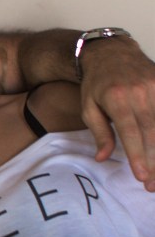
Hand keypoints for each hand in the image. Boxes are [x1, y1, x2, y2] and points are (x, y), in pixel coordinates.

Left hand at [79, 37, 154, 191]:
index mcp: (118, 98)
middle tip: (152, 185)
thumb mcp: (88, 107)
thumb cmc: (96, 83)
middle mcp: (141, 92)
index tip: (141, 176)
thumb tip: (102, 158)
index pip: (131, 132)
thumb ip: (99, 133)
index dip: (138, 155)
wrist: (111, 52)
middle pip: (153, 132)